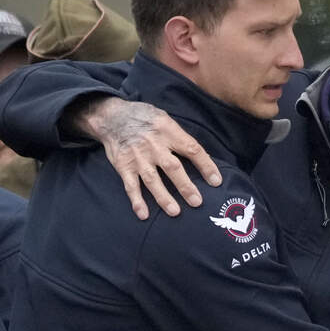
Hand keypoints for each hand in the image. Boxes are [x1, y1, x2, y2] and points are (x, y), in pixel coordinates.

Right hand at [73, 96, 221, 219]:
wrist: (113, 116)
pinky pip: (131, 186)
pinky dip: (137, 201)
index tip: (216, 181)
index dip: (206, 165)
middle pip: (173, 168)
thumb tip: (202, 158)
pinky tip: (143, 214)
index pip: (192, 149)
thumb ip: (180, 138)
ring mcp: (138, 157)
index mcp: (168, 132)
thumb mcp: (165, 120)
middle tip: (197, 202)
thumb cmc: (146, 119)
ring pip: (152, 180)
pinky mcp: (123, 166)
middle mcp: (153, 145)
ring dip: (163, 197)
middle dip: (185, 186)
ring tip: (175, 212)